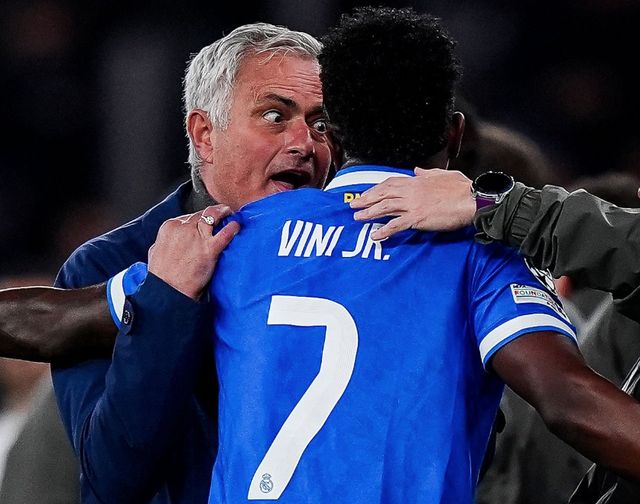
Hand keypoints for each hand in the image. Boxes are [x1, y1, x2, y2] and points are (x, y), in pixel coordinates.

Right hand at [148, 205, 239, 299]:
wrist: (169, 291)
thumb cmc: (161, 276)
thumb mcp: (156, 252)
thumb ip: (163, 242)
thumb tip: (169, 241)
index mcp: (169, 227)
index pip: (189, 215)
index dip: (200, 217)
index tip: (206, 219)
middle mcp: (183, 228)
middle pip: (202, 214)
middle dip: (213, 212)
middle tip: (222, 213)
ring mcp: (197, 237)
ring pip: (213, 215)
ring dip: (223, 212)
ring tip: (230, 213)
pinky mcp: (210, 249)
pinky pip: (225, 233)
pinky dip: (232, 228)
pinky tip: (236, 226)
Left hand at [350, 168, 474, 239]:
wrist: (472, 199)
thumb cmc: (462, 188)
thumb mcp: (442, 174)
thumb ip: (427, 173)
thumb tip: (417, 170)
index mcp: (417, 181)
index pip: (390, 183)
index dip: (376, 189)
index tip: (367, 193)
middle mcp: (411, 192)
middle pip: (383, 195)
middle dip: (366, 200)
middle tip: (354, 206)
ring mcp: (413, 205)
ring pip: (385, 208)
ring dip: (369, 213)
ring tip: (358, 218)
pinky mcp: (417, 218)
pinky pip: (396, 225)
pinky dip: (384, 231)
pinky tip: (375, 236)